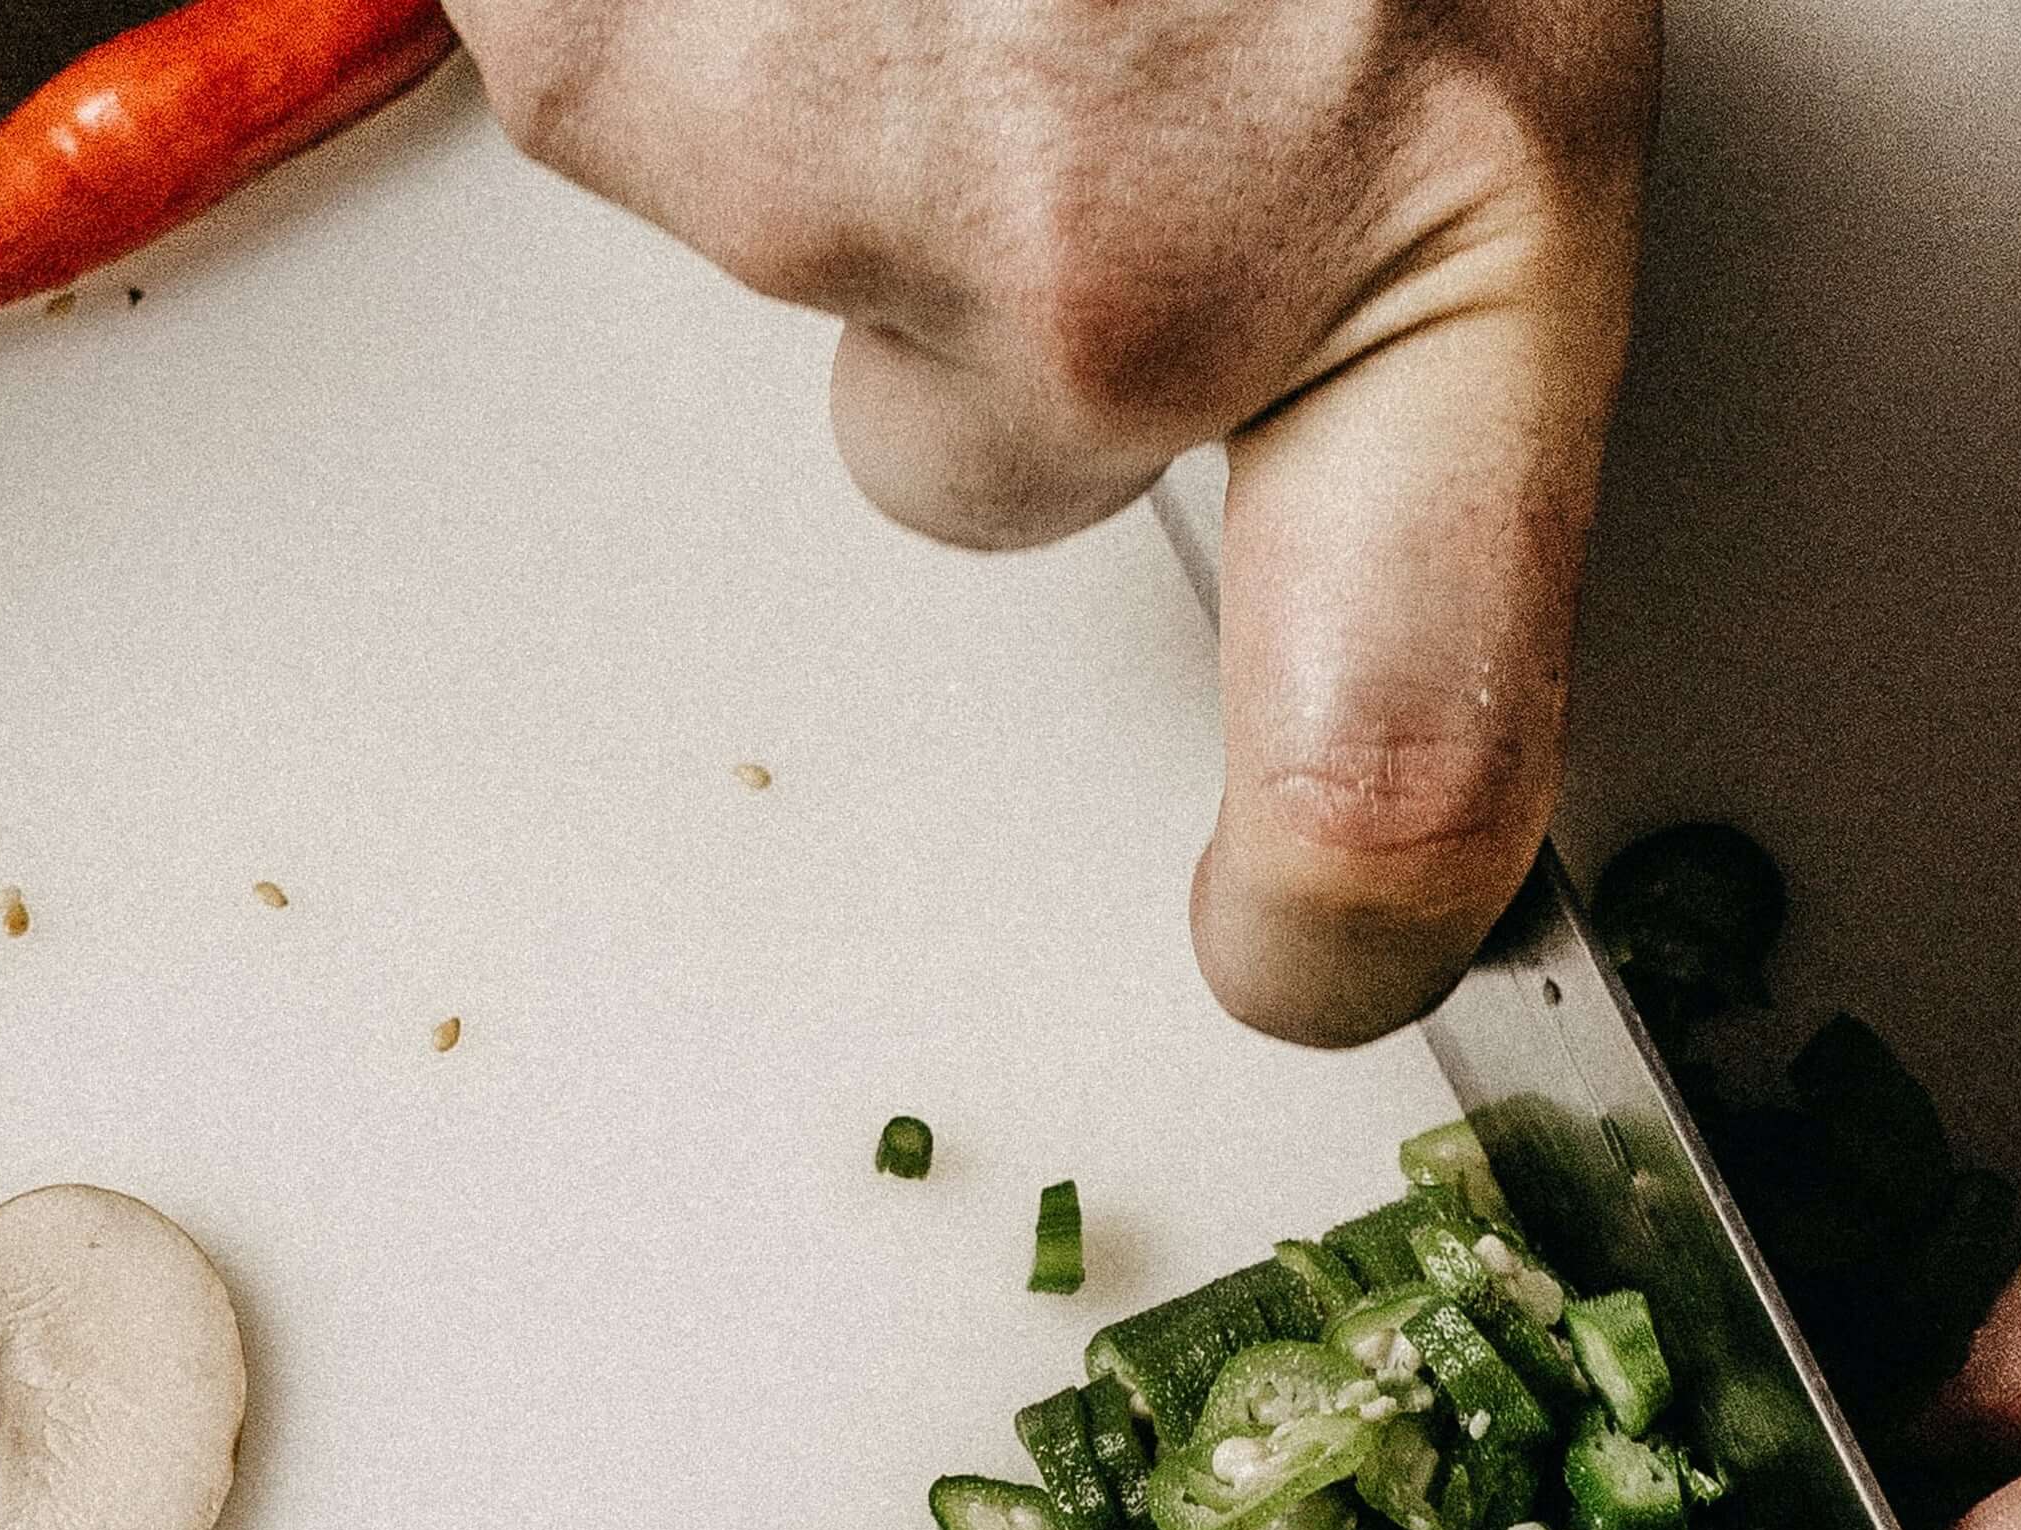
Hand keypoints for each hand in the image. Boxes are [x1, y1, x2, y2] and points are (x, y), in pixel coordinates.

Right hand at [441, 0, 1656, 1041]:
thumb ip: (1386, 253)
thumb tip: (1331, 495)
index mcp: (1433, 233)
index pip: (1415, 749)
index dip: (1348, 905)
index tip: (1300, 948)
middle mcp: (1112, 267)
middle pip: (974, 461)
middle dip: (1003, 265)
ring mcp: (819, 160)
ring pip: (785, 238)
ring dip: (850, 67)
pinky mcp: (587, 42)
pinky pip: (612, 72)